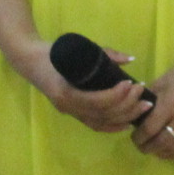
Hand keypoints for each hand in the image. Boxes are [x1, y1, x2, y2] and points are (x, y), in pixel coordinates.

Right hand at [18, 43, 147, 133]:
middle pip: (102, 115)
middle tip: (143, 92)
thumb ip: (105, 54)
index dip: (116, 96)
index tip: (131, 83)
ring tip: (143, 106)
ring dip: (124, 116)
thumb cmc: (54, 52)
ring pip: (101, 122)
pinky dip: (112, 125)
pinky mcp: (73, 112)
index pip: (96, 101)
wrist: (30, 60)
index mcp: (66, 93)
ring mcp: (70, 112)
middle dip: (127, 106)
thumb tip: (130, 60)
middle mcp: (67, 107)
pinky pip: (94, 124)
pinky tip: (127, 122)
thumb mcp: (79, 49)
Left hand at [132, 44, 173, 161]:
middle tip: (140, 144)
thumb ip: (149, 99)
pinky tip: (168, 150)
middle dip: (147, 147)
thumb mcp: (163, 81)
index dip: (138, 137)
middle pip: (161, 143)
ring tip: (153, 148)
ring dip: (160, 152)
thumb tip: (138, 116)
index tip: (134, 136)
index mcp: (172, 102)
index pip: (150, 128)